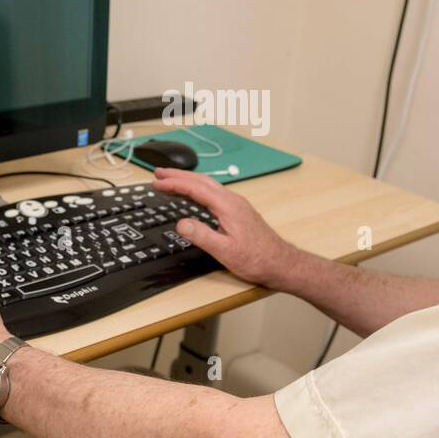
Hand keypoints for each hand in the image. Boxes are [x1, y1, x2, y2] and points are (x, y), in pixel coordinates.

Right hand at [152, 168, 302, 289]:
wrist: (281, 263)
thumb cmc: (257, 259)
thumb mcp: (225, 251)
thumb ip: (202, 236)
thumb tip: (181, 224)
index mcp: (228, 206)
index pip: (195, 188)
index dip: (174, 184)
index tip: (157, 183)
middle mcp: (233, 201)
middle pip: (201, 181)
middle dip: (178, 175)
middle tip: (158, 174)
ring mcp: (236, 205)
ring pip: (208, 186)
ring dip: (188, 181)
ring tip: (170, 180)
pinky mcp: (238, 212)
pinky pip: (213, 193)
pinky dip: (198, 190)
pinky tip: (193, 195)